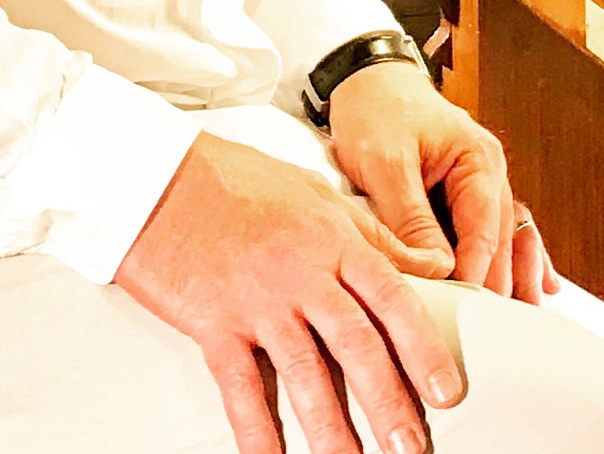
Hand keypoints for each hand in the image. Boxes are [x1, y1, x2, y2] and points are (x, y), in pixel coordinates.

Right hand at [114, 133, 462, 453]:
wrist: (157, 177)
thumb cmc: (236, 181)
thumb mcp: (317, 195)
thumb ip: (372, 237)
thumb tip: (427, 265)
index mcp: (334, 241)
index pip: (392, 300)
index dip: (423, 349)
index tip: (446, 390)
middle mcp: (302, 274)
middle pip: (356, 346)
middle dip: (388, 402)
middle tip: (412, 445)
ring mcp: (257, 302)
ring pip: (304, 373)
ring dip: (331, 427)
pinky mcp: (213, 324)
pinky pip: (239, 388)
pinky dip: (257, 431)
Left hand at [326, 61, 557, 302]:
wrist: (364, 77)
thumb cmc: (376, 109)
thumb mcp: (386, 163)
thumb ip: (411, 217)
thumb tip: (439, 267)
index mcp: (477, 160)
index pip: (483, 229)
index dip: (475, 273)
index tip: (465, 310)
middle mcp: (487, 173)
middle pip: (502, 239)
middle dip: (501, 284)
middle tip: (495, 330)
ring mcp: (478, 183)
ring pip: (504, 238)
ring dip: (514, 275)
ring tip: (526, 314)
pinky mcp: (461, 193)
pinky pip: (492, 231)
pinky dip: (510, 258)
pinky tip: (538, 282)